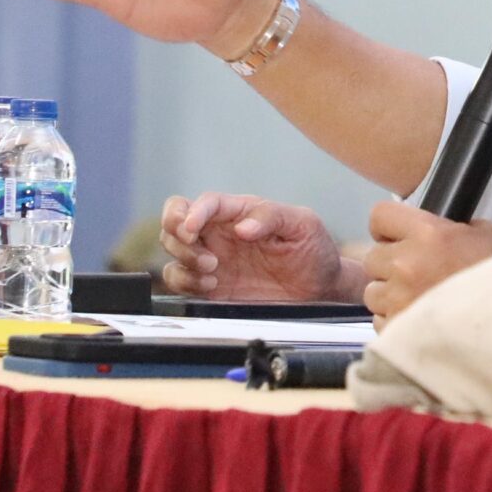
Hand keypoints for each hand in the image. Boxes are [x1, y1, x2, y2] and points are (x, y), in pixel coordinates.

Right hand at [158, 192, 363, 300]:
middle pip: (175, 221)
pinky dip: (184, 282)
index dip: (191, 211)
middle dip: (179, 237)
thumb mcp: (303, 225)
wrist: (319, 289)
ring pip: (172, 249)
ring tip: (213, 272)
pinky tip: (211, 286)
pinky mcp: (209, 286)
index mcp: (239, 212)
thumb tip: (242, 227)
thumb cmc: (312, 249)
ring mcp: (212, 258)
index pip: (204, 202)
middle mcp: (219, 232)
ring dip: (184, 260)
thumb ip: (273, 217)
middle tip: (208, 257)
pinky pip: (178, 279)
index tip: (191, 228)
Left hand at [359, 202, 491, 320]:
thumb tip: (438, 226)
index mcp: (426, 233)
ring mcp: (397, 299)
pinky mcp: (395, 329)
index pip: (379, 216)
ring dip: (390, 296)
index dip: (388, 227)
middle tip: (415, 274)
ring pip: (373, 292)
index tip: (398, 238)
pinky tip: (419, 321)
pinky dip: (394, 321)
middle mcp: (405, 263)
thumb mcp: (485, 234)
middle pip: (373, 258)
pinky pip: (380, 320)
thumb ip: (454, 226)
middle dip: (389, 265)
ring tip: (418, 301)